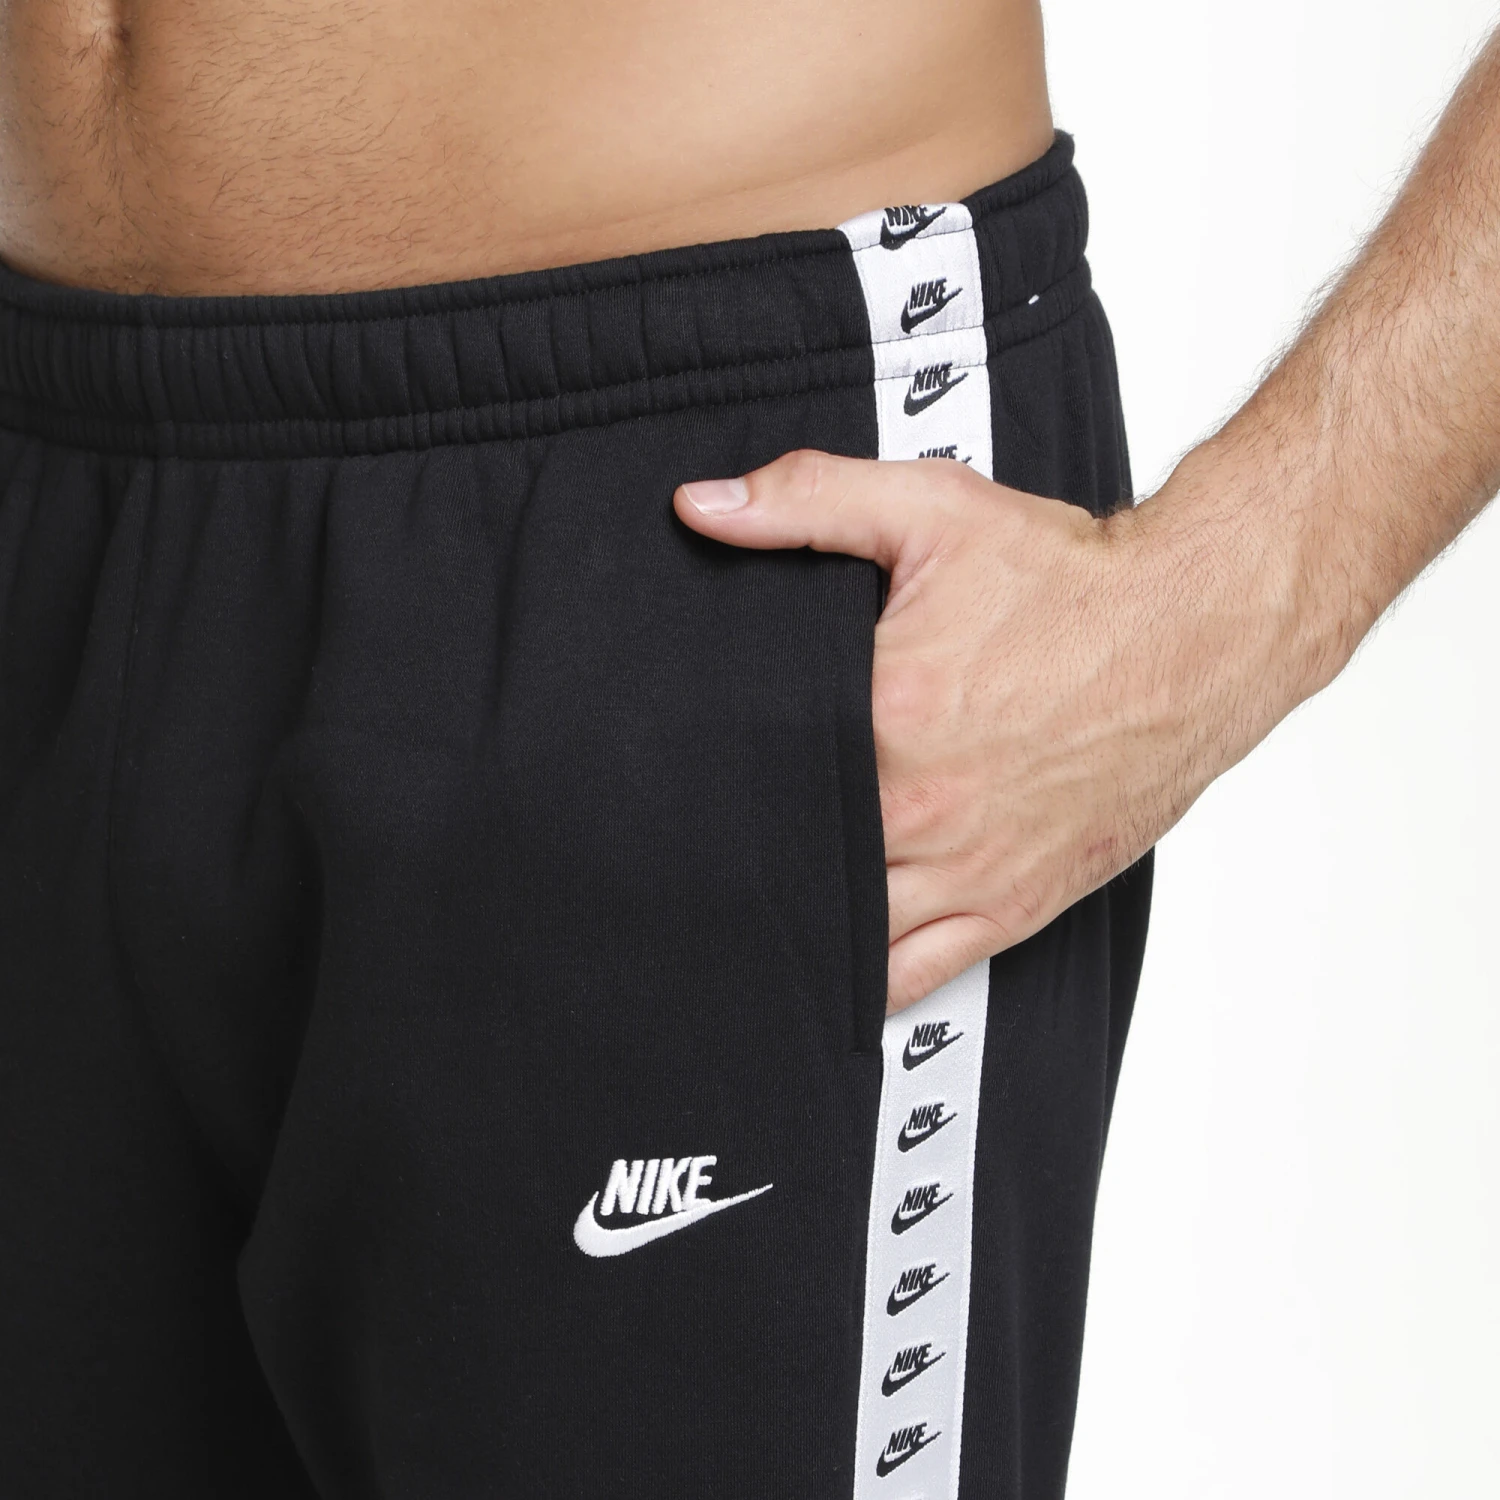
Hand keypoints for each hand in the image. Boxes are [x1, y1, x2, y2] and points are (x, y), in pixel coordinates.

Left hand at [675, 448, 1292, 1010]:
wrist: (1195, 630)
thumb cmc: (1073, 583)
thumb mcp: (930, 509)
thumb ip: (805, 502)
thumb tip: (703, 507)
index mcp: (884, 717)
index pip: (753, 773)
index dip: (709, 778)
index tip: (675, 782)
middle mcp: (918, 806)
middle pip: (792, 856)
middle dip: (744, 855)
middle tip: (687, 858)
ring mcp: (965, 867)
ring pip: (844, 928)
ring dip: (796, 923)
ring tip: (742, 914)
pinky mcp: (1011, 905)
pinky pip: (915, 975)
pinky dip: (864, 984)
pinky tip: (825, 978)